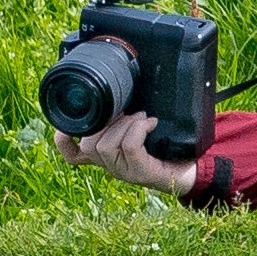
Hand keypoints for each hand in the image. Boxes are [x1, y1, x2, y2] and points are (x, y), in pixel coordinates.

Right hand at [52, 111, 202, 196]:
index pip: (73, 155)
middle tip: (130, 111)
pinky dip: (139, 129)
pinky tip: (151, 124)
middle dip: (106, 121)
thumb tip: (123, 81)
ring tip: (143, 117)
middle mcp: (112, 166)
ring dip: (125, 124)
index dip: (63, 141)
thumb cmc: (167, 145)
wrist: (194, 168)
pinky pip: (129, 146)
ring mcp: (125, 172)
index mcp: (107, 155)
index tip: (65, 126)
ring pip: (106, 146)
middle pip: (88, 145)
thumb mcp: (142, 127)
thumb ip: (126, 114)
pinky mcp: (142, 173)